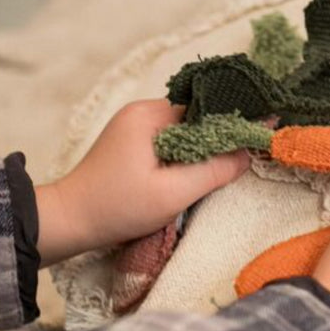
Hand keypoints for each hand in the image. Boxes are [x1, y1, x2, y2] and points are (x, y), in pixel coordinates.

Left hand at [34, 100, 250, 265]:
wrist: (69, 220)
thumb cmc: (117, 207)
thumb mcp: (172, 194)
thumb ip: (213, 170)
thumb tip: (248, 152)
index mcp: (149, 115)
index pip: (203, 110)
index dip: (232, 124)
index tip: (260, 134)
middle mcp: (140, 112)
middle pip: (194, 119)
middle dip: (218, 137)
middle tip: (245, 156)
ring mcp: (133, 127)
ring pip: (182, 132)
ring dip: (200, 149)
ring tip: (222, 168)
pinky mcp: (129, 143)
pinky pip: (168, 142)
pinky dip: (184, 155)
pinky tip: (195, 173)